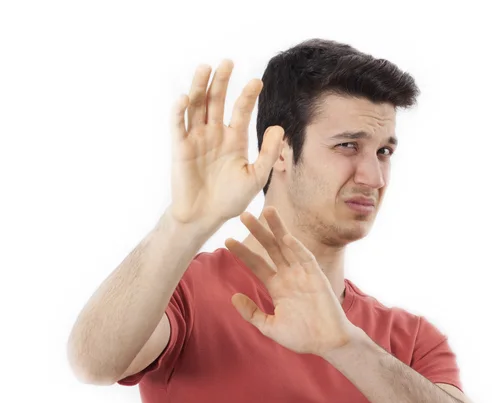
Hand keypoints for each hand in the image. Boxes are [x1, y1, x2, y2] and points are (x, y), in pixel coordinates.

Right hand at [169, 60, 284, 226]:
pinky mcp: (179, 147)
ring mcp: (196, 138)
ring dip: (199, 87)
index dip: (248, 96)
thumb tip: (278, 127)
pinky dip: (179, 110)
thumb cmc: (230, 200)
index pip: (240, 111)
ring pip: (196, 106)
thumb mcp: (255, 177)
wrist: (204, 217)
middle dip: (222, 82)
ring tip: (206, 67)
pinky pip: (178, 124)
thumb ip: (268, 153)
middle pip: (217, 101)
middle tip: (228, 62)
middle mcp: (215, 134)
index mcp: (234, 140)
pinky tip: (184, 97)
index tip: (257, 81)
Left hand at [224, 207, 357, 356]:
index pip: (257, 264)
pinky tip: (286, 237)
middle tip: (244, 215)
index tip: (227, 240)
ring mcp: (303, 274)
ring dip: (278, 229)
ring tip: (267, 210)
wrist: (327, 343)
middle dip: (258, 231)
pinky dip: (297, 247)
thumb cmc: (301, 337)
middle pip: (271, 249)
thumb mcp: (270, 327)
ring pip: (288, 247)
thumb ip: (252, 313)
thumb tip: (234, 297)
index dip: (243, 253)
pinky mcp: (317, 277)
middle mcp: (289, 276)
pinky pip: (306, 258)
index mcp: (277, 287)